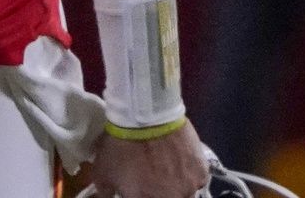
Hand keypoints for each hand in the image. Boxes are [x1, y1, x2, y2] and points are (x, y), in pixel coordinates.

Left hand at [88, 119, 209, 197]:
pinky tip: (180, 159)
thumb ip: (106, 191)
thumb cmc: (122, 144)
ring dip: (176, 184)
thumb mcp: (102, 171)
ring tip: (167, 166)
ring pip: (184, 192)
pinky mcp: (201, 171)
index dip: (141, 193)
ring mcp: (189, 187)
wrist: (146, 114)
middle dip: (158, 191)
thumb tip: (108, 197)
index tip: (138, 186)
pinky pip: (197, 178)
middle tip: (152, 176)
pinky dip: (188, 172)